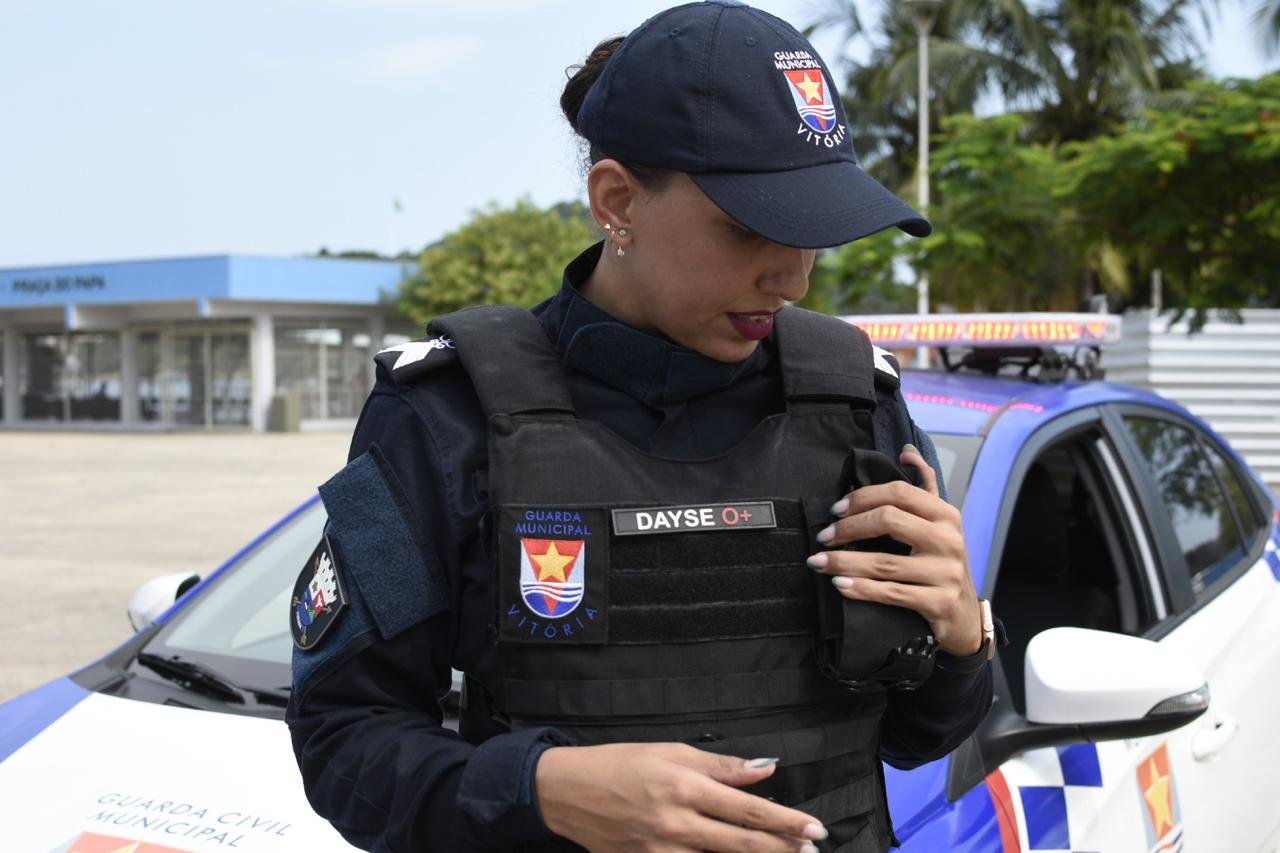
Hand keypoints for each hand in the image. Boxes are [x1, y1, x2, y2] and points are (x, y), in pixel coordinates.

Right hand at [534, 742, 828, 851]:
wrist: (565, 792)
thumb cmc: (618, 764)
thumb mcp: (670, 751)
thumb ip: (720, 765)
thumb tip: (765, 768)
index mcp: (683, 786)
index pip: (747, 808)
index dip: (785, 821)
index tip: (814, 827)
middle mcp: (675, 822)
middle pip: (741, 844)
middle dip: (782, 849)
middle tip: (814, 850)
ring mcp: (660, 851)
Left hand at [807, 444, 981, 655]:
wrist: (964, 615)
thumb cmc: (942, 564)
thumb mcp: (940, 524)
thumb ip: (924, 487)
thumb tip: (907, 452)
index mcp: (946, 515)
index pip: (900, 492)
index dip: (863, 497)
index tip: (835, 510)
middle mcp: (949, 540)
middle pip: (889, 520)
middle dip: (848, 528)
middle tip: (823, 537)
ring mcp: (946, 573)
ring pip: (884, 563)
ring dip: (844, 562)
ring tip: (818, 562)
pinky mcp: (939, 602)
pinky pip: (891, 593)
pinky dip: (861, 588)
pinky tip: (839, 585)